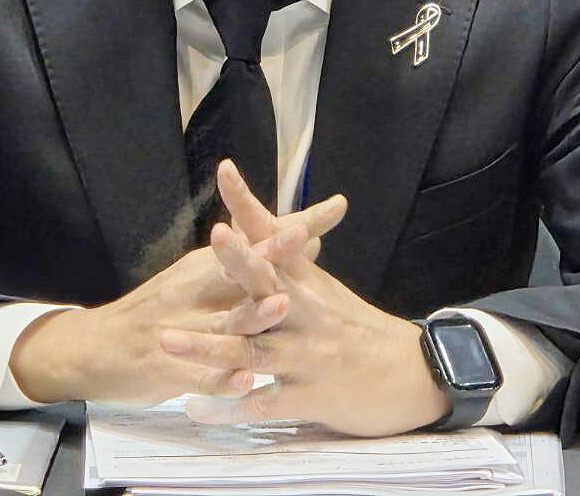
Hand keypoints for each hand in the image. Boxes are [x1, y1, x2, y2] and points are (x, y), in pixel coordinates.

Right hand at [10, 182, 347, 406]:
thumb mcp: (205, 280)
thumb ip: (255, 265)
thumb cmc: (161, 312)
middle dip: (272, 252)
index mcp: (208, 267)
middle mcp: (197, 290)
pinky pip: (200, 374)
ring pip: (223, 321)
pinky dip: (223, 380)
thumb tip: (307, 243)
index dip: (297, 224)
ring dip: (252, 312)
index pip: (259, 238)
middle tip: (303, 235)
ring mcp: (182, 328)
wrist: (95, 348)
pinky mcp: (168, 367)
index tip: (337, 207)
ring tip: (280, 303)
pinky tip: (243, 382)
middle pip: (241, 267)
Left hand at [161, 165, 449, 436]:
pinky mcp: (308, 396)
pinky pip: (260, 403)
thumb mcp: (326, 291)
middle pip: (268, 282)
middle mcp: (305, 313)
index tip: (225, 171)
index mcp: (306, 282)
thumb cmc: (361, 329)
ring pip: (251, 349)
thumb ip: (292, 262)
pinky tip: (194, 408)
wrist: (413, 374)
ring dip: (207, 346)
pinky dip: (228, 406)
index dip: (249, 204)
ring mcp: (305, 356)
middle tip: (215, 236)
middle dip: (240, 259)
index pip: (274, 235)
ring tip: (165, 340)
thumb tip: (267, 225)